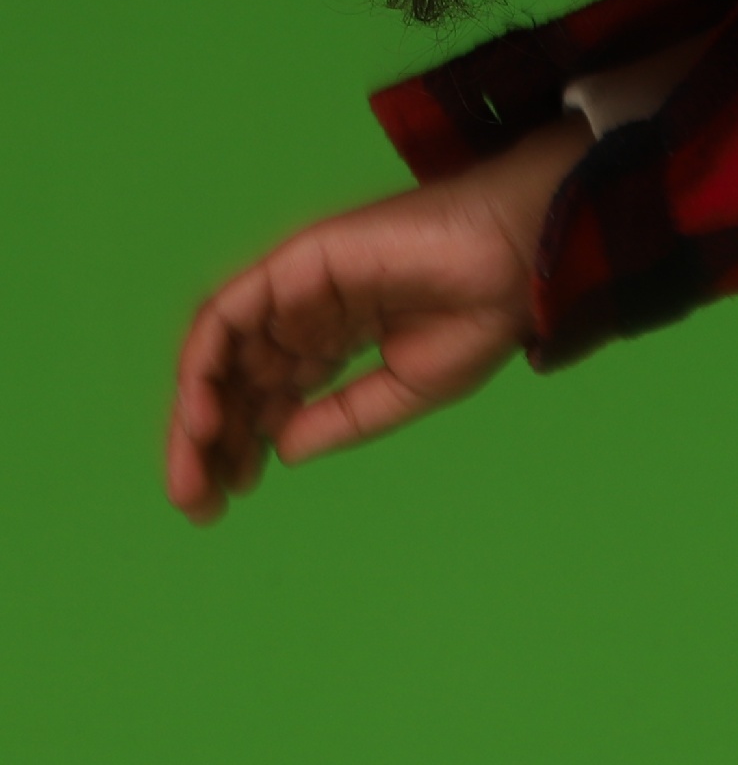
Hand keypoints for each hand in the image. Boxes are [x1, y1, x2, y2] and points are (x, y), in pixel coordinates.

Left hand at [163, 117, 589, 522]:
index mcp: (333, 342)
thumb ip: (342, 420)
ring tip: (195, 471)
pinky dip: (206, 365)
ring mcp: (291, 289)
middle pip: (237, 381)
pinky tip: (204, 417)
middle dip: (210, 443)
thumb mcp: (406, 391)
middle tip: (197, 503)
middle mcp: (302, 316)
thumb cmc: (481, 318)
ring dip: (197, 412)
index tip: (227, 498)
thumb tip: (282, 453)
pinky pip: (227, 315)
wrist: (515, 262)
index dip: (243, 447)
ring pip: (221, 353)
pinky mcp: (290, 265)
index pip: (269, 397)